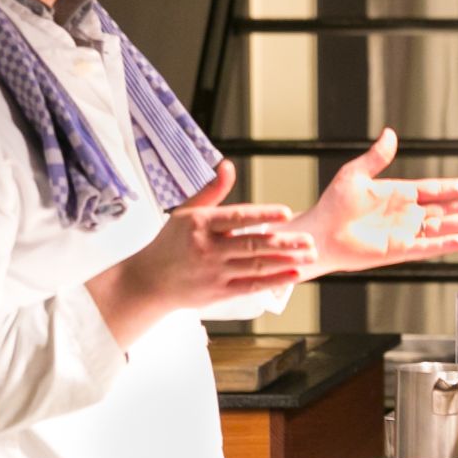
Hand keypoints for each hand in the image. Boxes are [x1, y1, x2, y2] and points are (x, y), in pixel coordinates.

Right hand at [88, 161, 315, 343]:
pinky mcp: (219, 292)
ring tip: (309, 256)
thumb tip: (227, 165)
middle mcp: (207, 249)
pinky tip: (294, 274)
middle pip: (251, 244)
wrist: (149, 281)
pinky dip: (274, 280)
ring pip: (255, 266)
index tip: (286, 212)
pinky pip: (251, 286)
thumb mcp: (186, 212)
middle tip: (309, 239)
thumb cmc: (170, 243)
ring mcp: (214, 272)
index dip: (263, 215)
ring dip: (285, 261)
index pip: (236, 217)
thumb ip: (212, 190)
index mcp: (200, 224)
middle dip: (284, 243)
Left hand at [290, 129, 457, 275]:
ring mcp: (404, 233)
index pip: (435, 189)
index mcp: (400, 194)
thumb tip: (390, 133)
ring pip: (440, 227)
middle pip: (444, 208)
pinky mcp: (398, 251)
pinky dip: (443, 244)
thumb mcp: (355, 174)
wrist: (319, 233)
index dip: (457, 187)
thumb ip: (376, 157)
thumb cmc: (333, 204)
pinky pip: (425, 247)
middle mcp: (406, 214)